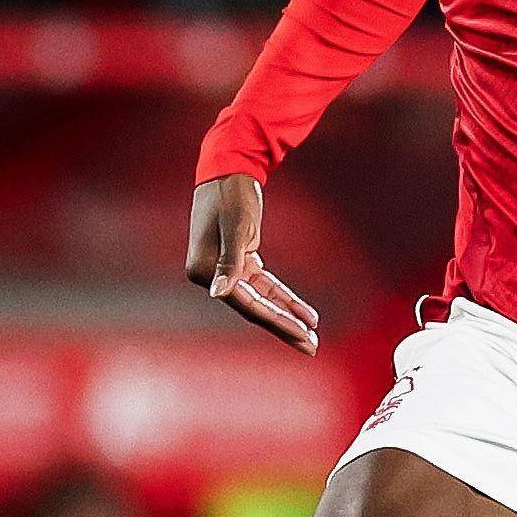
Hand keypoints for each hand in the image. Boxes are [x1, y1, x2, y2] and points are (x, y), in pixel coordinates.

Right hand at [185, 173, 319, 353]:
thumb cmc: (232, 195)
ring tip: (312, 333)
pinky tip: (304, 311)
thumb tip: (217, 293)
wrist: (230, 169)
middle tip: (313, 347)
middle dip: (286, 327)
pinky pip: (265, 285)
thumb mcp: (236, 228)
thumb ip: (229, 263)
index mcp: (204, 271)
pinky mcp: (240, 260)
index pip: (247, 305)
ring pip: (262, 299)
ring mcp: (226, 269)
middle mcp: (211, 275)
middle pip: (255, 308)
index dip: (278, 322)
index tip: (304, 336)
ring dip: (287, 315)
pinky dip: (284, 297)